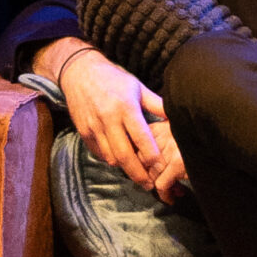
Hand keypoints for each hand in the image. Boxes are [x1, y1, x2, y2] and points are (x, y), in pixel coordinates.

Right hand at [43, 39, 183, 202]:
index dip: (153, 157)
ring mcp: (93, 127)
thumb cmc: (114, 79)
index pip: (142, 139)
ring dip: (124, 169)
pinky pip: (98, 153)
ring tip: (138, 176)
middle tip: (150, 185)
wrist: (78, 72)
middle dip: (138, 173)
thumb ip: (157, 105)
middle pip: (124, 155)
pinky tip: (121, 162)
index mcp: (125, 108)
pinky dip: (110, 160)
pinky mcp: (83, 132)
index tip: (163, 168)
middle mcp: (108, 119)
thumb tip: (178, 116)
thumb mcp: (138, 87)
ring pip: (110, 157)